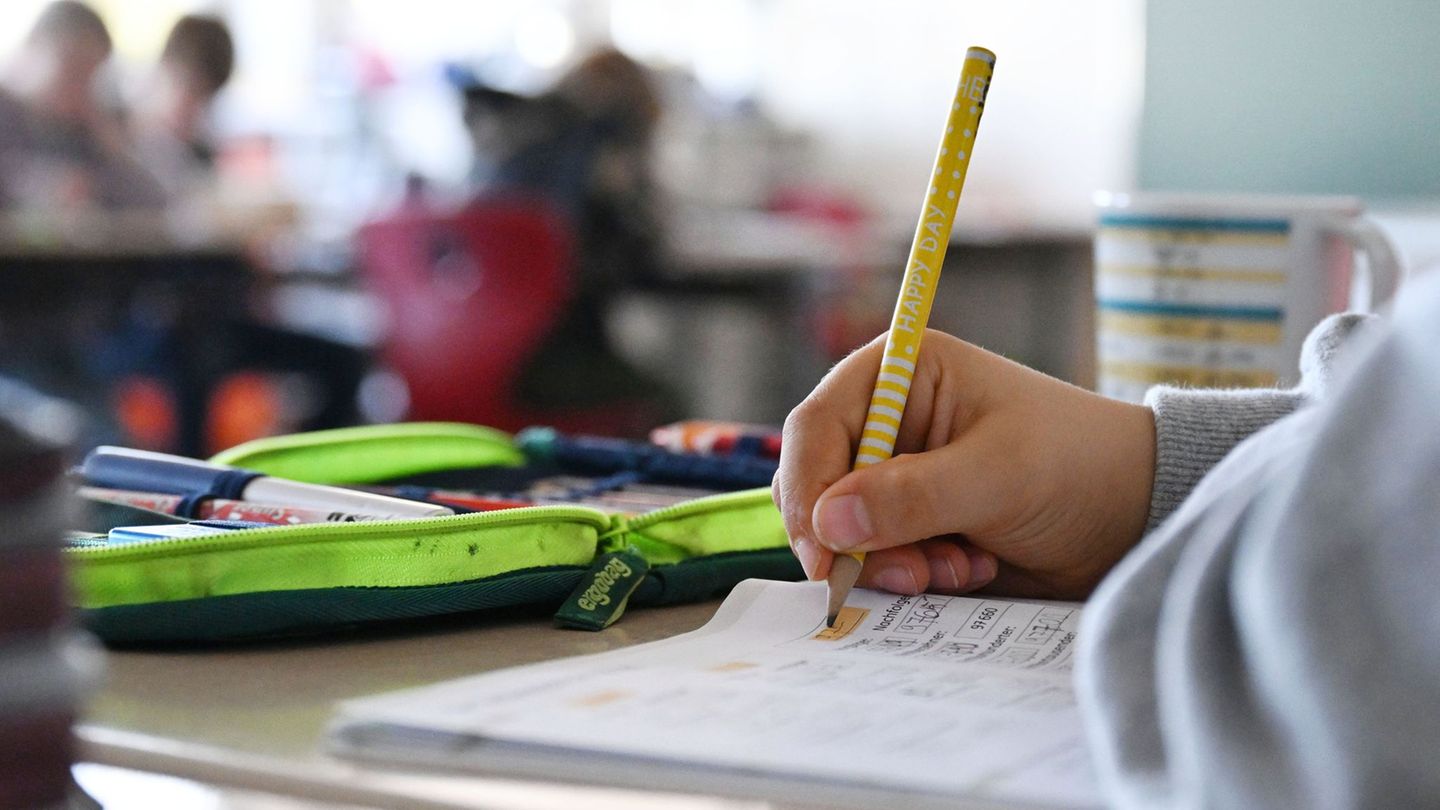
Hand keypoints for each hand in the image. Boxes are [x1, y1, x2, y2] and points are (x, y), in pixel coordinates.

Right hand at [772, 330, 1155, 599]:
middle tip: (908, 573)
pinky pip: (876, 558)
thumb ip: (912, 497)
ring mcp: (896, 475)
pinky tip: (971, 568)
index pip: (817, 427)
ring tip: (960, 568)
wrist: (1134, 516)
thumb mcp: (997, 475)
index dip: (809, 488)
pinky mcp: (911, 523)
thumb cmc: (1076, 465)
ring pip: (843, 531)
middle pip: (818, 484)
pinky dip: (914, 574)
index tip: (823, 551)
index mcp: (899, 375)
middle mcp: (887, 420)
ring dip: (892, 562)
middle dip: (854, 537)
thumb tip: (829, 522)